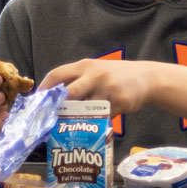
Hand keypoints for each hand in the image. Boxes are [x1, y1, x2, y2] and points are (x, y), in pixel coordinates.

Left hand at [40, 57, 156, 115]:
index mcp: (86, 66)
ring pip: (86, 109)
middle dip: (60, 107)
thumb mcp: (97, 70)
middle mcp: (96, 75)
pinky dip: (100, 120)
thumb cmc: (116, 76)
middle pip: (70, 92)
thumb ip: (78, 80)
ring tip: (81, 121)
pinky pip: (103, 117)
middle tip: (52, 118)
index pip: (57, 74)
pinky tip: (103, 118)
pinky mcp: (121, 101)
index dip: (45, 88)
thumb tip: (53, 100)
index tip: (38, 101)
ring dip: (82, 117)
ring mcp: (109, 88)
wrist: (148, 78)